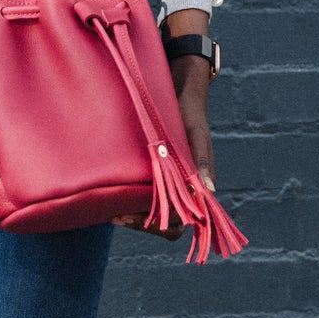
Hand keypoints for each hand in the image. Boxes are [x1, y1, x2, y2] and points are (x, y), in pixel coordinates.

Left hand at [111, 50, 216, 240]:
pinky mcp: (151, 173)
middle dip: (138, 223)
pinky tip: (109, 194)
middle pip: (160, 224)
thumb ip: (202, 160)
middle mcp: (180, 190)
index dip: (154, 225)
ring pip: (149, 213)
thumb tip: (209, 191)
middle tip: (114, 215)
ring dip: (131, 215)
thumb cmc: (189, 115)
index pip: (175, 222)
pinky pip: (140, 196)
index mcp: (194, 187)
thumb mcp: (196, 135)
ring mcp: (166, 183)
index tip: (129, 216)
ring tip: (109, 209)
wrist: (177, 92)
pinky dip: (127, 199)